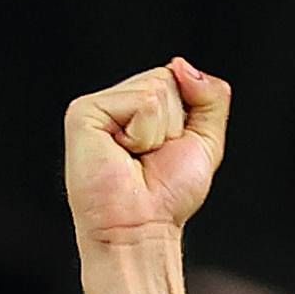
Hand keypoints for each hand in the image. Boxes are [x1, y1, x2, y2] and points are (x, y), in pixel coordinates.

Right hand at [65, 59, 231, 254]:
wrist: (142, 228)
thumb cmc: (166, 197)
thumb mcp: (205, 141)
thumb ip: (210, 97)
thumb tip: (181, 65)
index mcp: (137, 108)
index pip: (175, 79)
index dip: (184, 119)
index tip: (166, 152)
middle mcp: (116, 104)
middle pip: (166, 79)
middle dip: (173, 125)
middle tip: (149, 158)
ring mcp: (98, 106)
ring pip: (156, 90)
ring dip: (158, 133)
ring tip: (136, 159)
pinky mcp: (84, 113)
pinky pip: (141, 102)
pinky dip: (144, 134)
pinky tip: (123, 154)